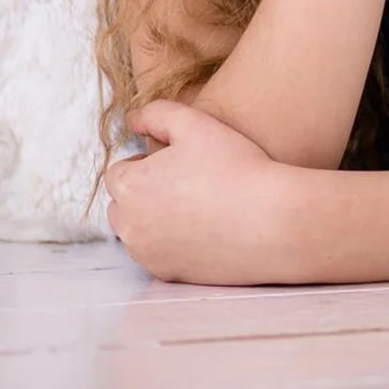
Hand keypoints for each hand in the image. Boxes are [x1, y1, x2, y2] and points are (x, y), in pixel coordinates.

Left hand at [106, 101, 293, 284]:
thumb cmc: (233, 166)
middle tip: (183, 182)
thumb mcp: (194, 122)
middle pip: (122, 205)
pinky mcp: (168, 274)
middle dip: (142, 193)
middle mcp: (129, 225)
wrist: (270, 220)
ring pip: (137, 232)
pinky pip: (157, 255)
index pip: (118, 172)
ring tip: (193, 205)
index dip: (145, 163)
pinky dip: (170, 244)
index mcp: (130, 186)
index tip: (175, 162)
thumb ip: (155, 113)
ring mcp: (147, 254)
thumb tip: (132, 120)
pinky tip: (201, 230)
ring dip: (152, 219)